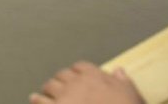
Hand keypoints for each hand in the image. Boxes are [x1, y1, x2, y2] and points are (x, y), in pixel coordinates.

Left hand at [30, 62, 144, 103]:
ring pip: (50, 85)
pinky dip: (37, 100)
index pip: (81, 67)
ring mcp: (64, 96)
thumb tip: (119, 72)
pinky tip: (34, 100)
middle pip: (63, 75)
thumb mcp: (133, 96)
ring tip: (45, 93)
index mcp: (96, 77)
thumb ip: (124, 83)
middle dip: (61, 81)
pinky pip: (40, 101)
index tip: (77, 77)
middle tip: (60, 87)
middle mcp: (78, 83)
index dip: (78, 72)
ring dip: (48, 90)